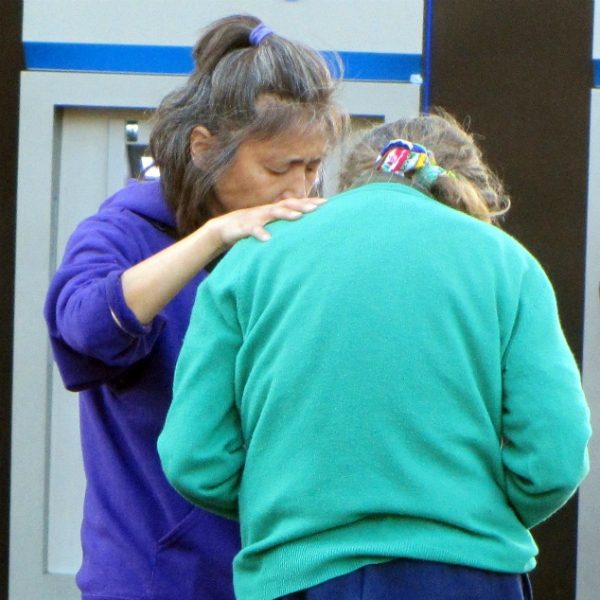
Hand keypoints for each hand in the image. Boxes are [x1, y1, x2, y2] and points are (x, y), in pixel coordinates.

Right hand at [207, 197, 326, 249]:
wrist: (226, 227)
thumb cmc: (254, 226)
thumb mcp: (271, 223)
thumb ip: (285, 222)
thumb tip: (305, 226)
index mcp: (275, 209)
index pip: (295, 203)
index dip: (310, 202)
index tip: (326, 203)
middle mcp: (268, 210)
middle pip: (287, 204)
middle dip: (302, 205)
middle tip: (316, 208)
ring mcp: (257, 217)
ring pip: (273, 213)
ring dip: (286, 214)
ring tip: (298, 217)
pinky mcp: (245, 227)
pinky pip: (253, 230)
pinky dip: (261, 233)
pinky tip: (268, 240)